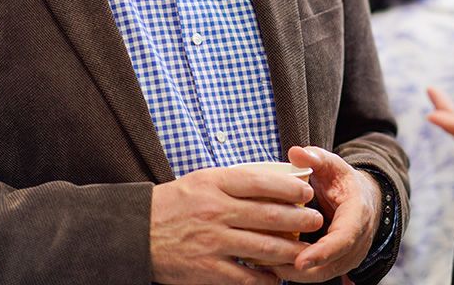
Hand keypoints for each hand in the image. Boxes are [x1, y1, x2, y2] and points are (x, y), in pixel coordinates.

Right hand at [150, 165, 325, 284]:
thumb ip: (236, 180)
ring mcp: (212, 242)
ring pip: (263, 248)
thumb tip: (277, 179)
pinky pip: (245, 277)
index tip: (307, 193)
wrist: (136, 232)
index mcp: (215, 184)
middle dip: (299, 220)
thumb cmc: (176, 203)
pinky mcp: (206, 270)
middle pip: (269, 216)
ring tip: (306, 250)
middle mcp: (215, 211)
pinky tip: (277, 277)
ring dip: (290, 250)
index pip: (261, 182)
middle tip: (316, 221)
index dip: (289, 188)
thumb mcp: (203, 180)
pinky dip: (265, 279)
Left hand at [269, 146, 381, 282]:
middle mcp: (357, 241)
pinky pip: (319, 274)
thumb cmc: (343, 181)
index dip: (322, 252)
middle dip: (300, 269)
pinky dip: (298, 273)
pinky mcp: (339, 264)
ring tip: (265, 265)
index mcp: (357, 214)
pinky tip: (273, 266)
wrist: (363, 199)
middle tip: (269, 264)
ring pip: (323, 274)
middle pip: (330, 264)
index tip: (300, 261)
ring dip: (295, 274)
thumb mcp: (332, 165)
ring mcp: (350, 256)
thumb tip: (295, 152)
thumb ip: (315, 157)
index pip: (343, 239)